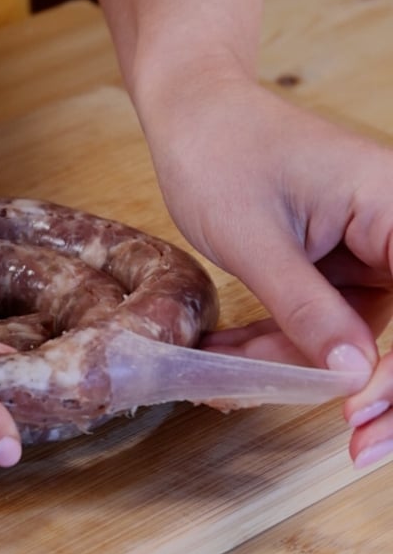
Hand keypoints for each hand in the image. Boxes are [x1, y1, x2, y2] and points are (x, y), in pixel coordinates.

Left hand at [135, 67, 392, 464]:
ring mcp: (365, 247)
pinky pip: (320, 318)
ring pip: (350, 334)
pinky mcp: (332, 260)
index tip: (359, 416)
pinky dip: (280, 341)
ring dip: (293, 363)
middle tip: (338, 442)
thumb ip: (305, 307)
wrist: (188, 111)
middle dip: (351, 383)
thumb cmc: (217, 151)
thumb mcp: (254, 238)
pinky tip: (231, 355)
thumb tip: (353, 377)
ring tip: (225, 375)